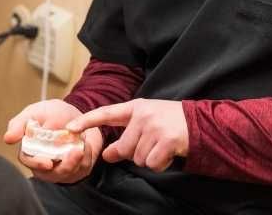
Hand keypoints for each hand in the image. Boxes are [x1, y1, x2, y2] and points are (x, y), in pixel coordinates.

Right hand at [3, 99, 102, 183]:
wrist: (77, 114)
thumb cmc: (52, 113)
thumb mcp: (35, 112)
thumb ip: (20, 123)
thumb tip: (7, 138)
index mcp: (30, 150)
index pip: (28, 161)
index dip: (37, 164)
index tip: (48, 162)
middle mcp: (44, 163)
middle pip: (50, 174)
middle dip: (64, 167)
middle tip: (75, 153)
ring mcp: (61, 168)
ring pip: (67, 175)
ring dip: (77, 162)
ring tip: (82, 147)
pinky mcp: (76, 170)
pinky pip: (82, 171)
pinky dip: (86, 159)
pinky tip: (86, 146)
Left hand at [66, 98, 187, 172]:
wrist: (202, 124)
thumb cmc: (172, 123)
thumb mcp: (148, 123)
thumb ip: (127, 136)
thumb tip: (106, 155)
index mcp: (136, 107)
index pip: (106, 113)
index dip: (87, 120)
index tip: (69, 127)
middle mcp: (143, 115)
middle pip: (124, 148)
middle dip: (136, 153)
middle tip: (152, 145)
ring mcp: (154, 127)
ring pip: (138, 158)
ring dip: (150, 159)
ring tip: (163, 146)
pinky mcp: (166, 140)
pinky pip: (152, 164)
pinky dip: (160, 164)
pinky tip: (169, 153)